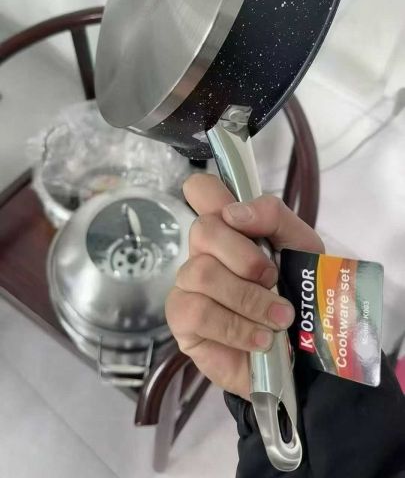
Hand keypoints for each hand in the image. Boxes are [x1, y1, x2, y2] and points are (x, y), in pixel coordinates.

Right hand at [165, 174, 323, 399]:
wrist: (306, 357)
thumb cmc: (301, 295)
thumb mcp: (302, 247)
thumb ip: (273, 216)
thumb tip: (233, 213)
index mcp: (231, 226)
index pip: (201, 191)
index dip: (210, 194)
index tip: (236, 218)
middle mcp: (204, 251)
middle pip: (203, 229)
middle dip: (246, 258)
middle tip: (274, 280)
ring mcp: (189, 286)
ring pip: (202, 273)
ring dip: (248, 299)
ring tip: (278, 320)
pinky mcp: (183, 323)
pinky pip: (197, 312)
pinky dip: (236, 326)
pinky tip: (259, 340)